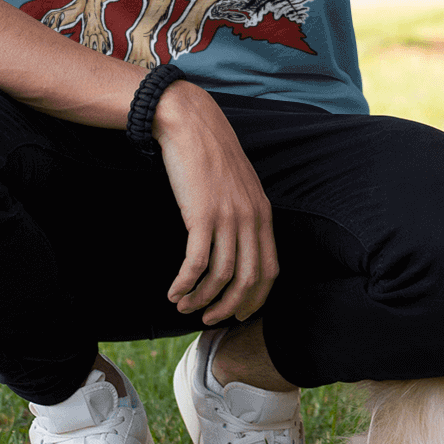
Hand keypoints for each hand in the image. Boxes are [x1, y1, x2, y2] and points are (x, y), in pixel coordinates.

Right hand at [155, 82, 277, 323]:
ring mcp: (228, 218)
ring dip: (201, 299)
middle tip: (209, 319)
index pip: (270, 270)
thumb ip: (244, 215)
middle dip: (229, 307)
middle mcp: (251, 219)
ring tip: (184, 306)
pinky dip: (185, 284)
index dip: (255, 299)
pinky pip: (196, 263)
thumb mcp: (239, 186)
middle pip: (248, 280)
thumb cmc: (211, 155)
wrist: (191, 124)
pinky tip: (173, 292)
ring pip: (220, 276)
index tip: (239, 314)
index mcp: (263, 214)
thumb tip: (237, 247)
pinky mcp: (201, 215)